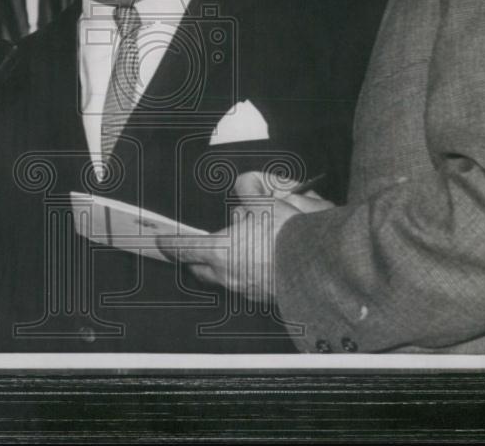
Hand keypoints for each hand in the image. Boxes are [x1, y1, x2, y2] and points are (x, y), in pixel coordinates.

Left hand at [156, 171, 334, 302]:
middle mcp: (229, 275)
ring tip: (238, 249)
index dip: (170, 244)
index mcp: (222, 251)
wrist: (323, 266)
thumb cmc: (292, 235)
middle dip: (194, 260)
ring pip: (223, 279)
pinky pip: (245, 285)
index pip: (184, 249)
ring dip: (223, 266)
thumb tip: (244, 186)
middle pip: (199, 271)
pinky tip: (260, 261)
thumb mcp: (268, 200)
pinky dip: (246, 273)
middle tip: (196, 248)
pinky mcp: (264, 298)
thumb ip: (249, 191)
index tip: (161, 241)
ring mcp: (246, 290)